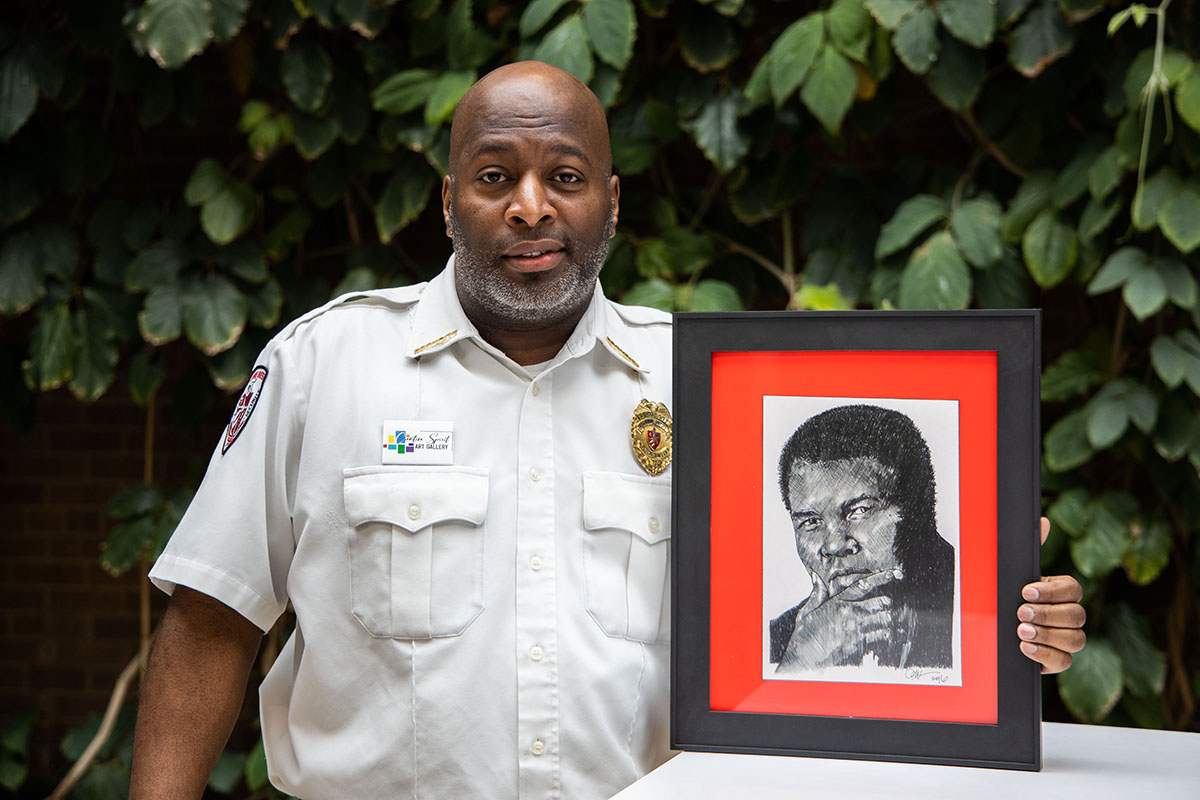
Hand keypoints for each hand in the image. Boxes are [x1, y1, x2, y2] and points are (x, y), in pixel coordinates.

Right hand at [778, 569, 898, 670]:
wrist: (804, 657)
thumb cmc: (805, 634)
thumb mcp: (808, 611)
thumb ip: (817, 594)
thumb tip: (817, 577)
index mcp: (839, 603)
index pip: (864, 585)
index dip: (881, 577)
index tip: (894, 574)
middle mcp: (851, 614)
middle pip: (882, 603)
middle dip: (886, 604)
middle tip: (886, 606)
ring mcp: (857, 630)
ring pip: (885, 620)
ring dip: (888, 621)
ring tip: (888, 622)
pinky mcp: (860, 645)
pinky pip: (881, 637)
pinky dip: (885, 635)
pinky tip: (884, 636)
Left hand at [1016, 517, 1086, 673]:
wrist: (993, 625)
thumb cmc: (1008, 595)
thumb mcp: (1014, 573)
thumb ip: (1030, 549)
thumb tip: (1043, 520)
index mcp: (1061, 592)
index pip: (1072, 589)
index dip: (1052, 591)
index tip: (1025, 591)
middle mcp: (1069, 615)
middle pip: (1077, 615)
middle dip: (1048, 614)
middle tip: (1021, 612)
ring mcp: (1065, 639)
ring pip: (1076, 639)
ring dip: (1048, 635)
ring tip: (1021, 631)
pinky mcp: (1056, 659)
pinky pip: (1064, 661)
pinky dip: (1046, 655)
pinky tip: (1025, 647)